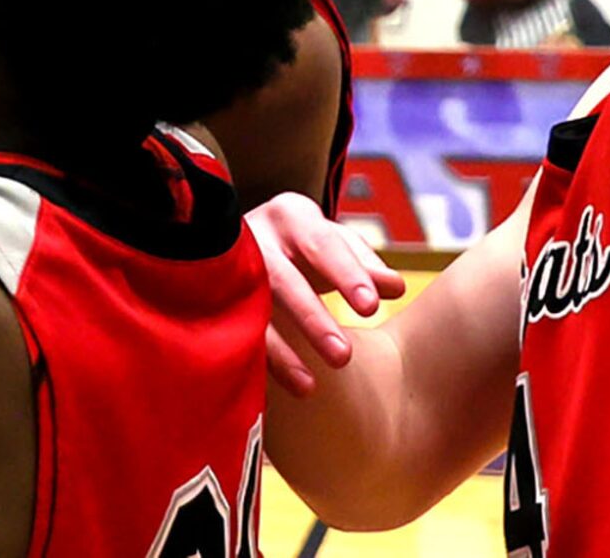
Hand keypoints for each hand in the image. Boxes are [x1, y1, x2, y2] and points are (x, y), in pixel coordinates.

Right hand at [244, 193, 405, 396]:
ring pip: (251, 310)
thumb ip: (365, 265)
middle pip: (282, 279)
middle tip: (343, 357)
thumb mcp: (335, 245)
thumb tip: (395, 288)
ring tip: (309, 386)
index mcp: (292, 215)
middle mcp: (255, 236)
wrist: (243, 244)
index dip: (346, 275)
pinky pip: (230, 333)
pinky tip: (273, 394)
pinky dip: (254, 363)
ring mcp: (227, 269)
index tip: (371, 308)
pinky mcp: (214, 299)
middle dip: (312, 318)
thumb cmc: (303, 245)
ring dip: (279, 350)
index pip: (323, 244)